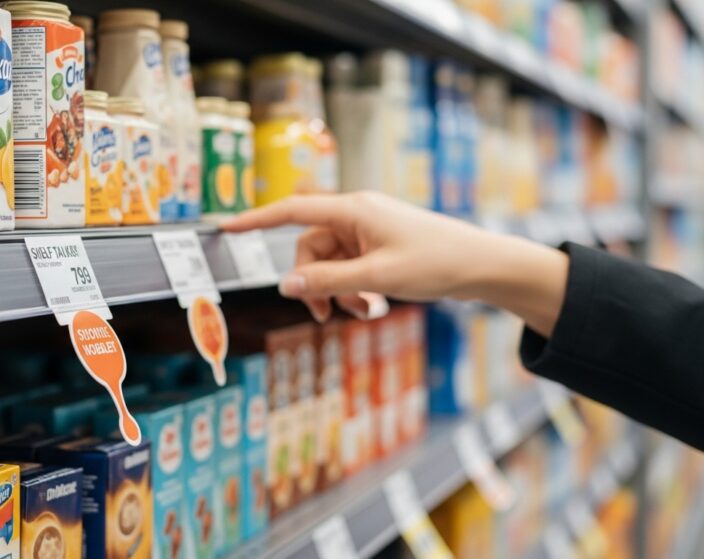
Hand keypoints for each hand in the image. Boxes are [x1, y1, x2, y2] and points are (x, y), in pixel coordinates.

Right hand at [222, 192, 568, 335]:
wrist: (482, 266)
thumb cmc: (436, 263)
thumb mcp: (377, 277)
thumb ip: (327, 281)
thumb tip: (285, 285)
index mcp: (353, 210)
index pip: (292, 211)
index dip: (256, 220)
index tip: (225, 228)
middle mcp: (357, 214)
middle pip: (310, 248)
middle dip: (315, 283)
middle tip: (328, 315)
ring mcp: (369, 230)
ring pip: (330, 262)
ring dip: (337, 291)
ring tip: (363, 312)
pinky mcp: (380, 245)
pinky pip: (350, 267)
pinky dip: (354, 288)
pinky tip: (373, 306)